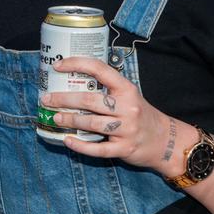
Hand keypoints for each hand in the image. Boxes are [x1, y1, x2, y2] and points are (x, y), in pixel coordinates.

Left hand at [40, 56, 172, 172]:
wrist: (166, 140)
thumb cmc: (140, 114)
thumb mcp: (129, 95)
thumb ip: (107, 89)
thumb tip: (71, 81)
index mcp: (126, 88)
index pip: (99, 69)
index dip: (76, 64)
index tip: (57, 65)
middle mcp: (127, 107)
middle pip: (88, 100)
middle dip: (63, 99)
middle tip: (46, 99)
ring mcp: (126, 129)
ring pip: (90, 123)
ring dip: (68, 120)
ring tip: (54, 118)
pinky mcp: (125, 149)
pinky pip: (98, 149)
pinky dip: (80, 146)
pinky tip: (67, 140)